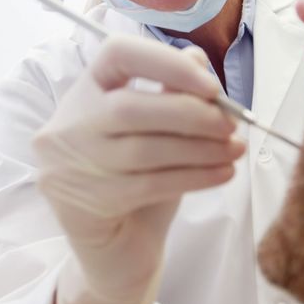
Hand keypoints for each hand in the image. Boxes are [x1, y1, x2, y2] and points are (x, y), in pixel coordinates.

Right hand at [35, 36, 245, 303]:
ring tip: (234, 150)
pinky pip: (150, 185)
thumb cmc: (139, 178)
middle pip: (130, 107)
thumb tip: (198, 61)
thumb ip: (172, 91)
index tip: (211, 85)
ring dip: (200, 148)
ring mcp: (70, 166)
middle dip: (191, 114)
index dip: (166, 62)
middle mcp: (69, 124)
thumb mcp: (157, 130)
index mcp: (86, 89)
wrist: (116, 250)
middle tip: (231, 125)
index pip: (117, 53)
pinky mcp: (86, 205)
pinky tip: (222, 174)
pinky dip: (195, 176)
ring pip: (144, 149)